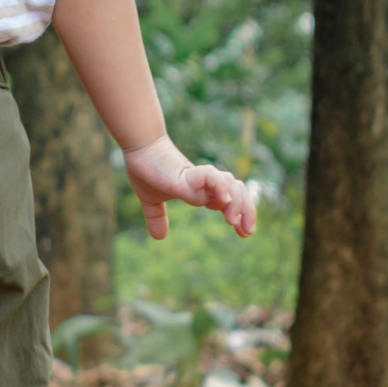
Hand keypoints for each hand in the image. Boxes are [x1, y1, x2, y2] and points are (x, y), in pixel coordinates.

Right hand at [124, 135, 255, 239]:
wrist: (139, 150)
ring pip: (230, 185)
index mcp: (201, 189)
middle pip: (238, 192)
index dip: (240, 215)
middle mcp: (206, 182)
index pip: (229, 200)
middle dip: (247, 211)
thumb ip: (157, 218)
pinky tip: (224, 201)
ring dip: (237, 203)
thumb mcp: (151, 201)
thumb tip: (159, 237)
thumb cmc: (146, 171)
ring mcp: (199, 178)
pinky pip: (211, 178)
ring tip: (233, 222)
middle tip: (248, 233)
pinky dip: (221, 187)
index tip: (244, 233)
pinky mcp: (188, 174)